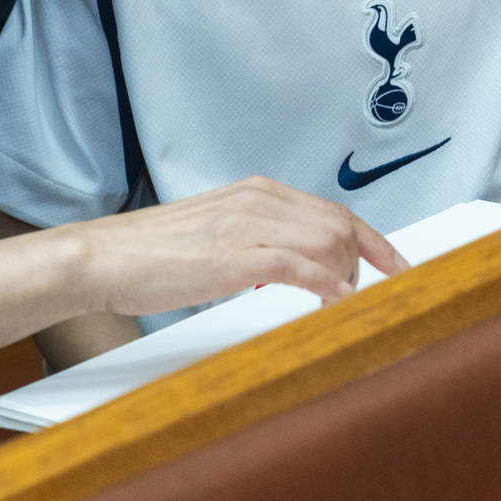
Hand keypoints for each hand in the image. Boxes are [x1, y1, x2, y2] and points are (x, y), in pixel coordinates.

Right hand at [67, 176, 407, 316]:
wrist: (100, 257)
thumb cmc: (149, 255)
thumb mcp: (215, 239)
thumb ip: (256, 246)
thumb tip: (289, 272)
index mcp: (255, 193)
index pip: (334, 211)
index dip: (375, 241)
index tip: (399, 267)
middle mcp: (257, 200)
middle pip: (342, 225)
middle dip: (366, 265)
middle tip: (364, 300)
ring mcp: (246, 225)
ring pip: (329, 242)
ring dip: (346, 280)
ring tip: (335, 307)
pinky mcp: (233, 256)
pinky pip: (300, 267)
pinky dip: (326, 286)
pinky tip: (334, 305)